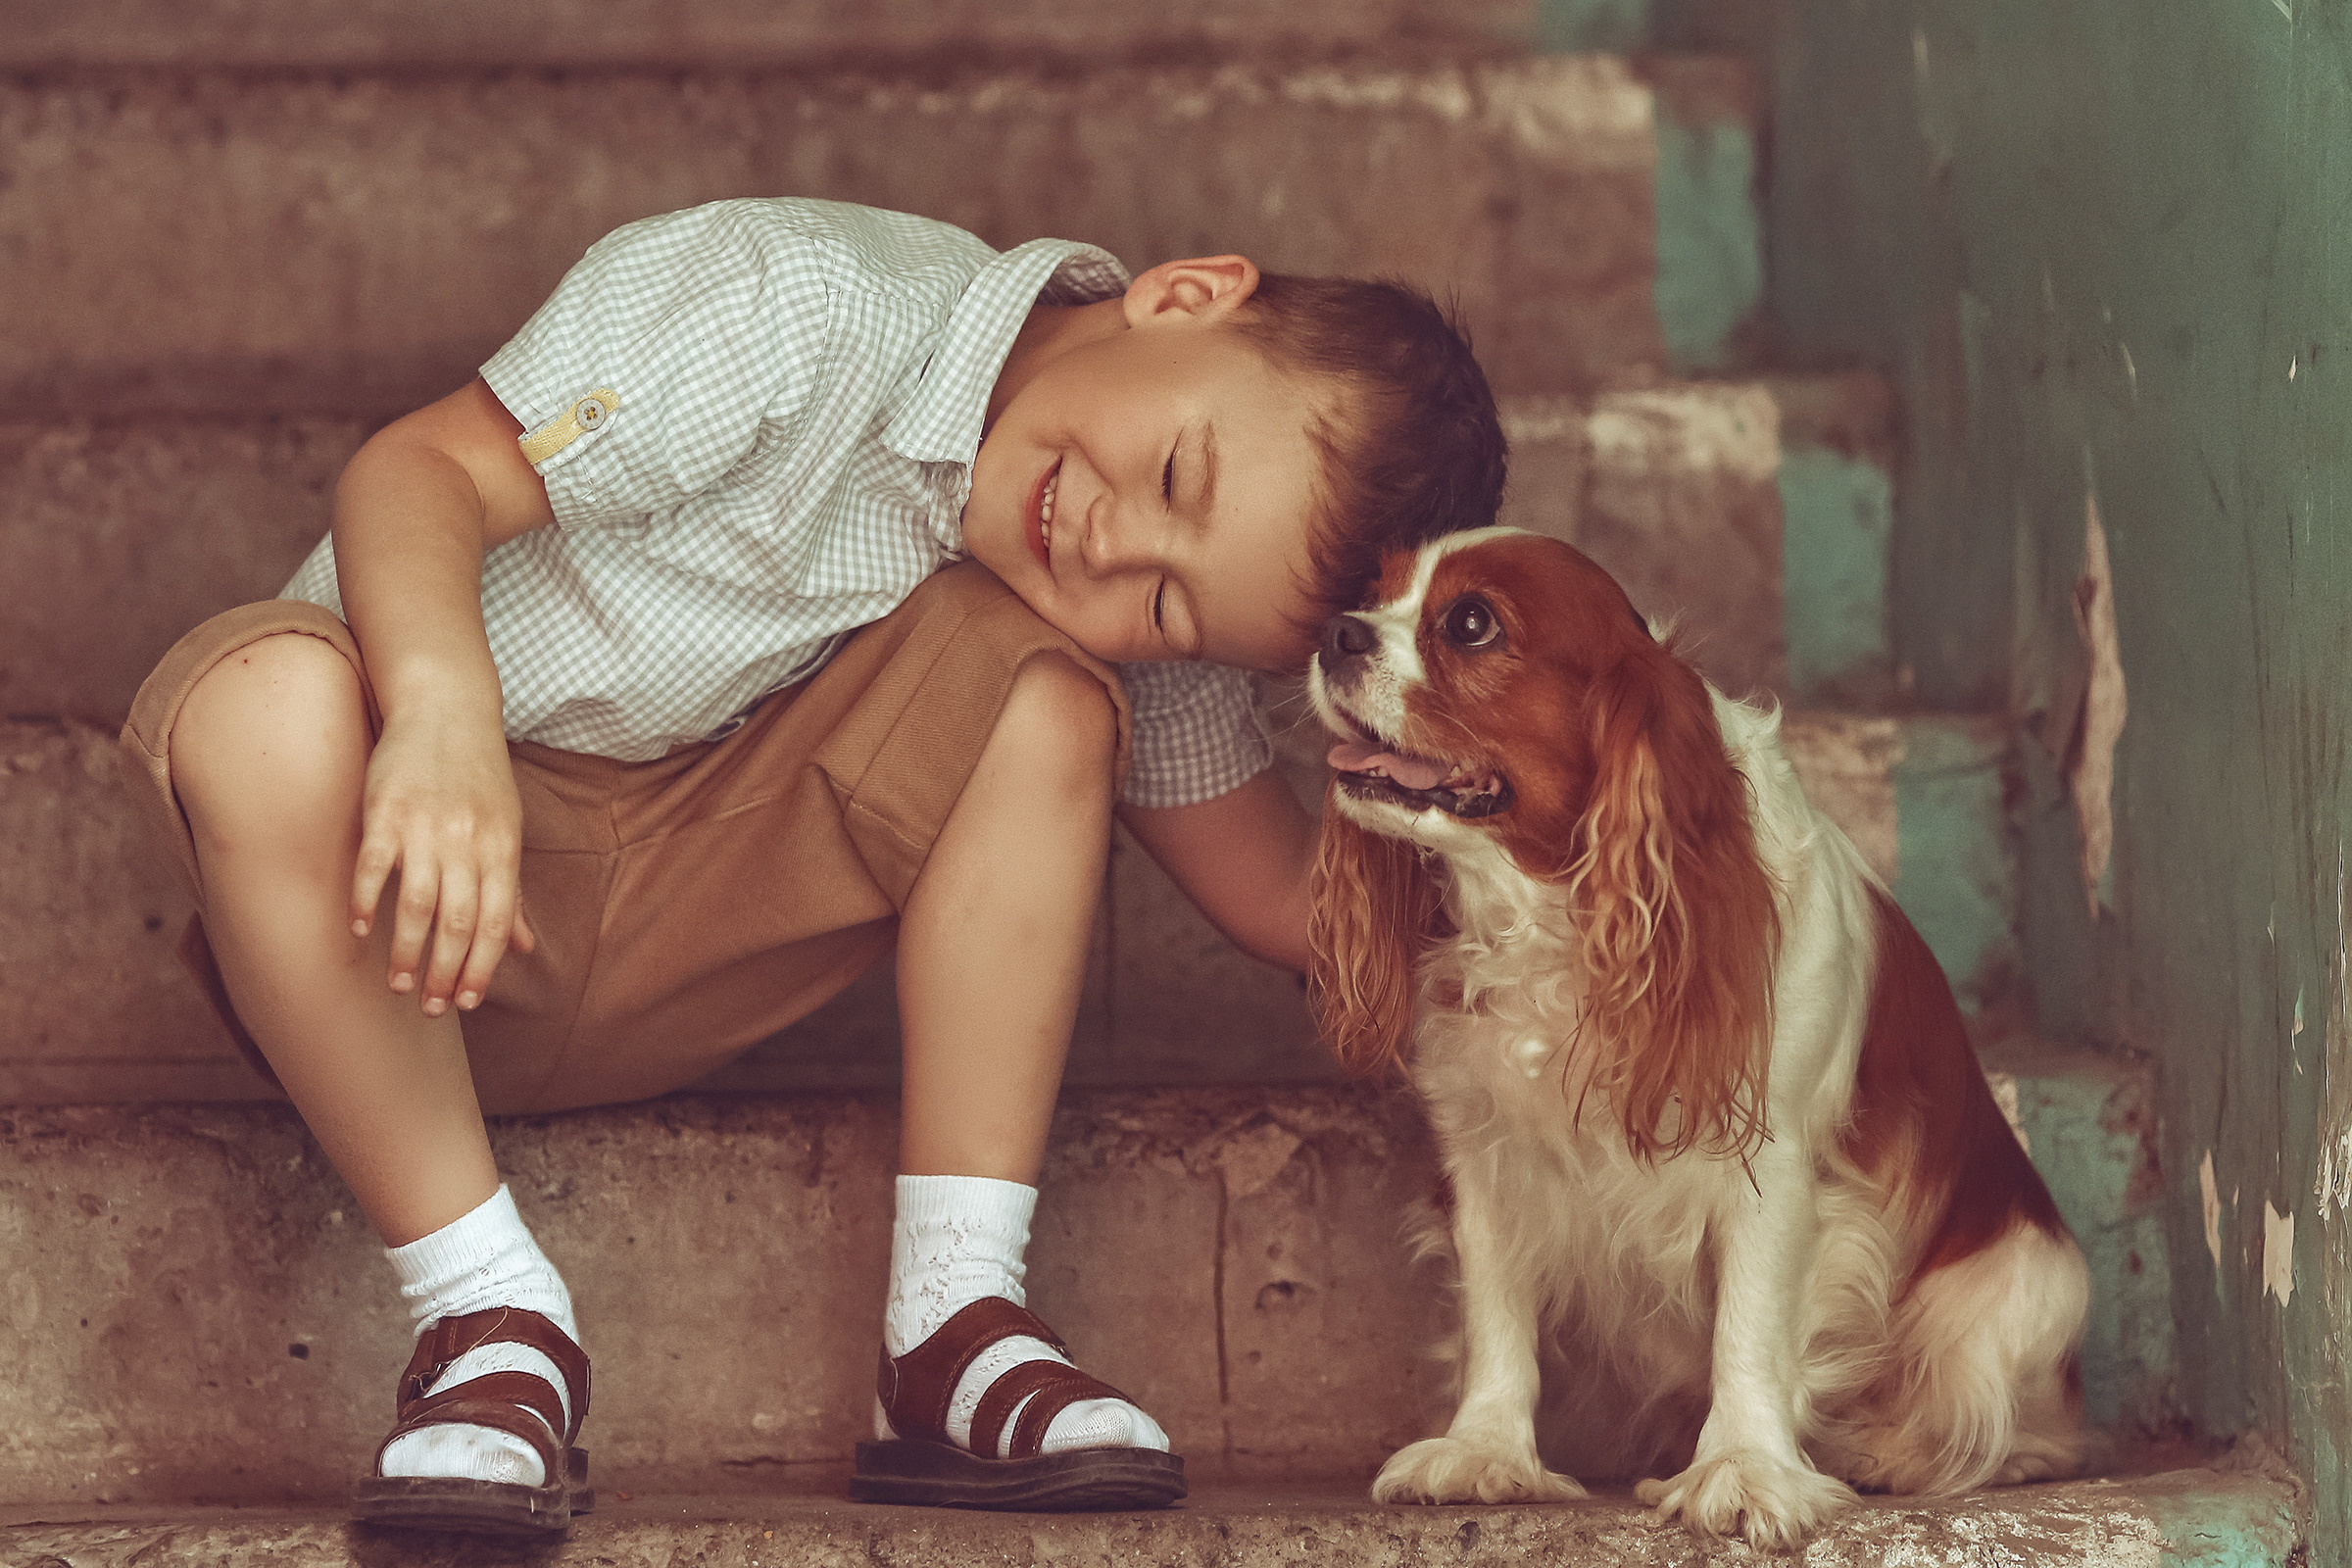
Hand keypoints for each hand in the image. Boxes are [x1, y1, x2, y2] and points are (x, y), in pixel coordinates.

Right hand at [349, 711, 537, 1015]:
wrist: (447, 708)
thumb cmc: (480, 778)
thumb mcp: (506, 830)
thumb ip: (511, 891)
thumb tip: (525, 947)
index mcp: (502, 849)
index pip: (495, 924)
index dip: (482, 969)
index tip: (466, 1003)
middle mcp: (468, 842)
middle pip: (460, 924)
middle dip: (445, 974)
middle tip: (428, 1006)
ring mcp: (427, 826)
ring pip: (418, 905)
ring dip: (406, 952)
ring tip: (397, 982)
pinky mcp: (386, 810)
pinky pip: (375, 866)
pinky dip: (368, 903)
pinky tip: (362, 930)